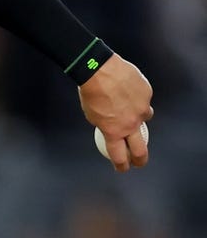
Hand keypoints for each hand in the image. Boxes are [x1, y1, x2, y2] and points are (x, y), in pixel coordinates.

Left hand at [78, 53, 153, 171]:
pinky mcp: (147, 95)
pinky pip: (144, 100)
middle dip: (140, 159)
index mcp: (113, 131)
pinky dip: (137, 98)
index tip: (122, 168)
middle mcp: (130, 123)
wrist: (98, 70)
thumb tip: (111, 129)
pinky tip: (129, 91)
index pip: (119, 155)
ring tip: (129, 109)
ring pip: (145, 118)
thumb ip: (105, 125)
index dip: (121, 165)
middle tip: (139, 162)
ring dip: (139, 118)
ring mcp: (142, 109)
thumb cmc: (90, 92)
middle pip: (140, 149)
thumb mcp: (91, 115)